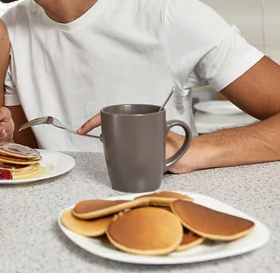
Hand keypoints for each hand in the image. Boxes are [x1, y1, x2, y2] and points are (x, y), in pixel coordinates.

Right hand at [78, 115, 196, 173]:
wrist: (196, 157)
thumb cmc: (184, 148)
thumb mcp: (163, 146)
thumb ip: (150, 148)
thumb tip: (131, 151)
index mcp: (141, 120)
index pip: (112, 117)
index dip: (94, 123)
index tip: (83, 130)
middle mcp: (139, 128)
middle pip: (112, 127)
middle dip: (100, 133)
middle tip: (95, 142)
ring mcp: (141, 138)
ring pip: (118, 139)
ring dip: (111, 145)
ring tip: (109, 154)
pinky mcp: (144, 149)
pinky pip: (127, 151)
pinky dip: (120, 155)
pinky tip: (119, 162)